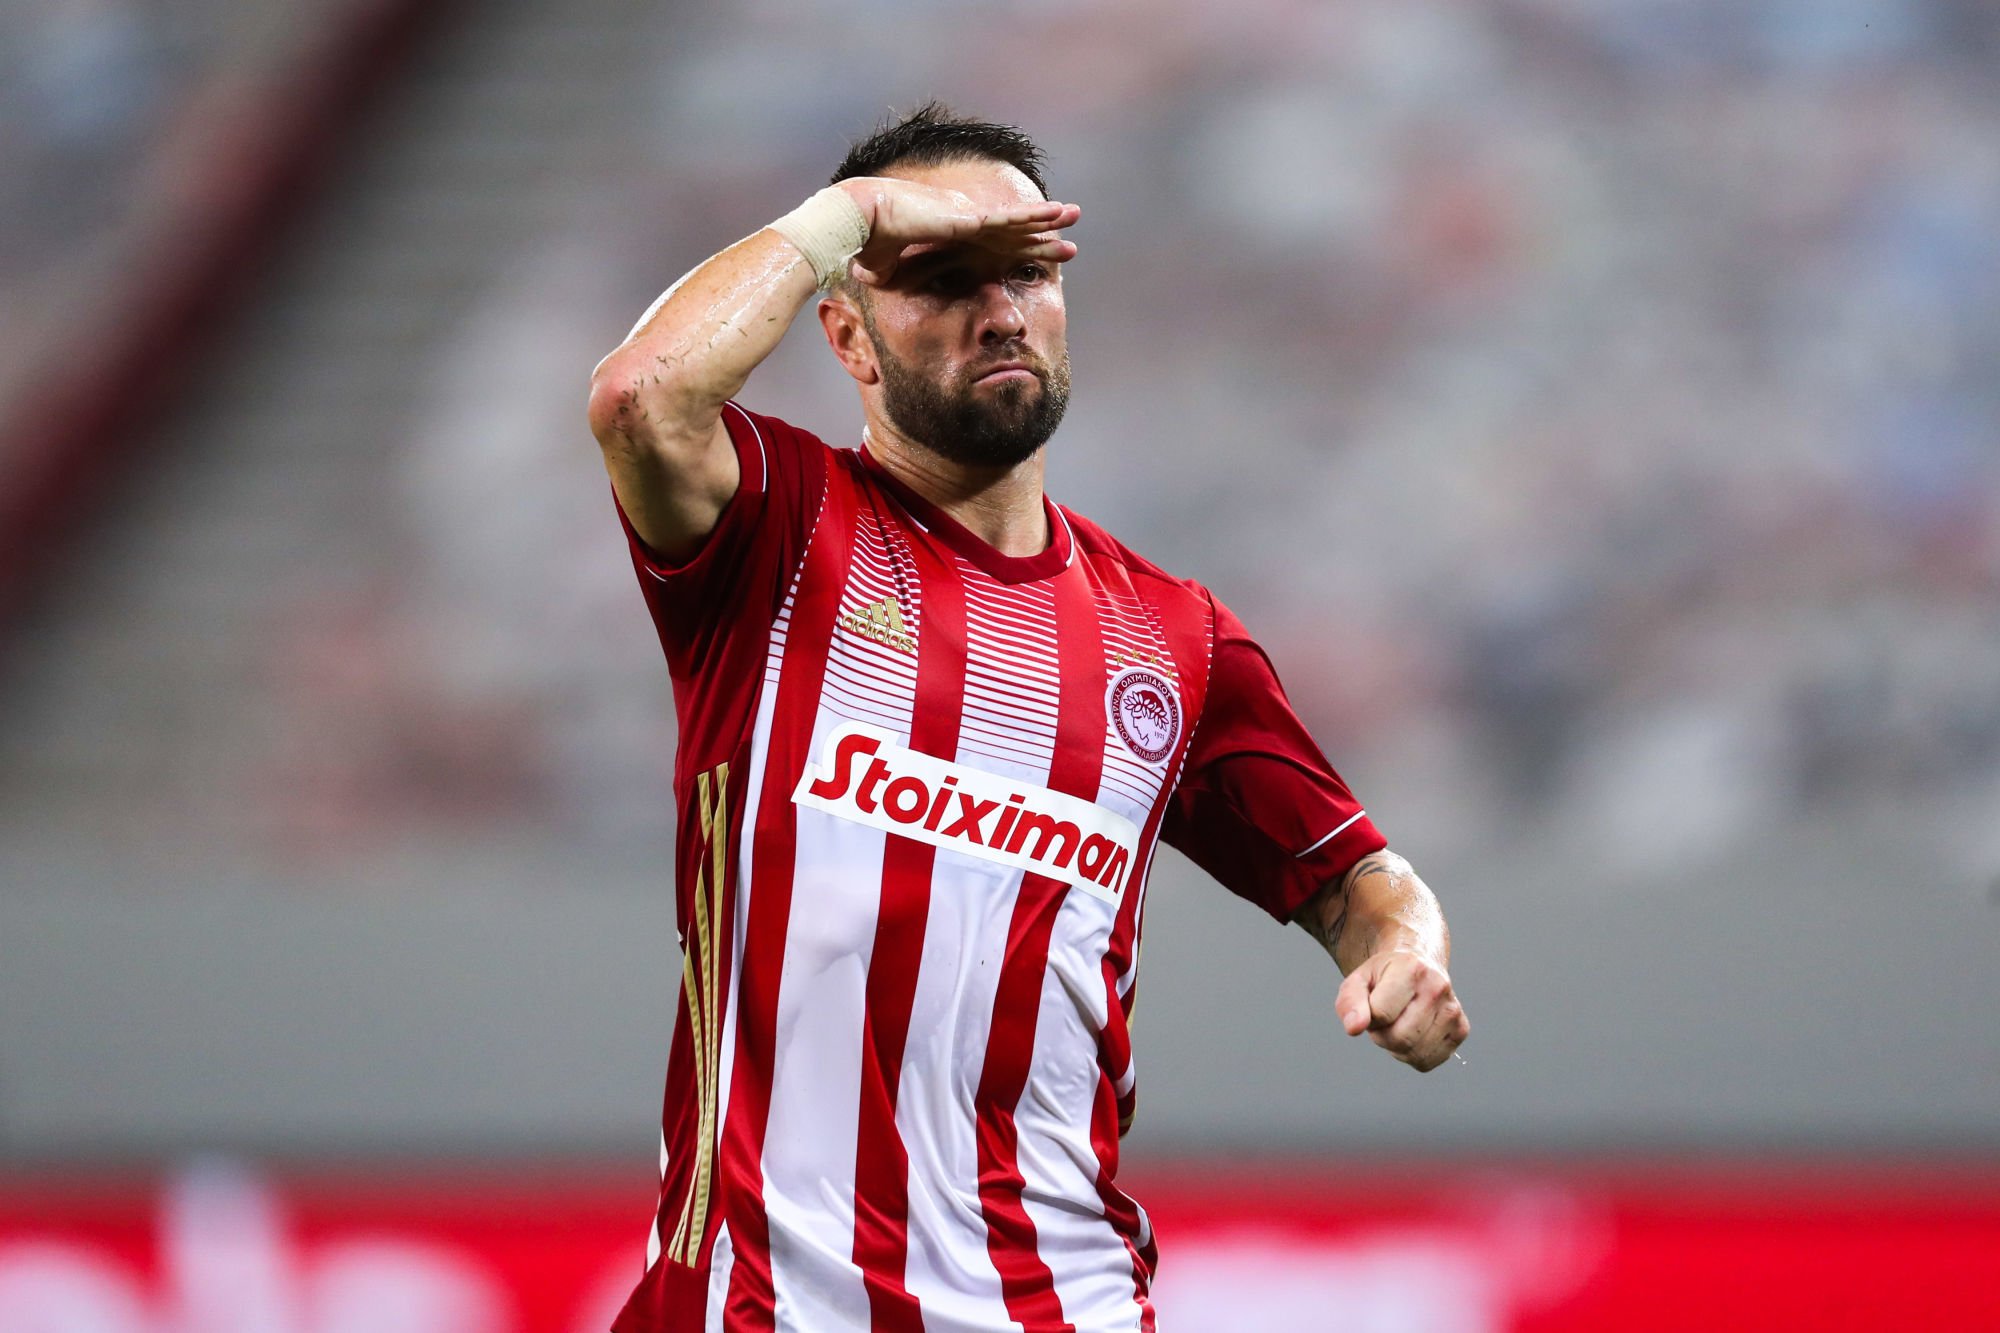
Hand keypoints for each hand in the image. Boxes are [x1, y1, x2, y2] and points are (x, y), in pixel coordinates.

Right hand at [836, 177, 1080, 286]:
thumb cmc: (866, 241)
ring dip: (1048, 220)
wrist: (856, 220)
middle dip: (1043, 236)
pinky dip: (1033, 217)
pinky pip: (1007, 219)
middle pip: (1012, 232)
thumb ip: (887, 276)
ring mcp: (968, 217)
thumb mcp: (883, 269)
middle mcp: (964, 222)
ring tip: (1075, 218)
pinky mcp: (966, 219)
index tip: (1039, 255)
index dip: (1017, 249)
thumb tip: (868, 285)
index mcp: (950, 234)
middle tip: (1070, 243)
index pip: (992, 244)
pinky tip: (1056, 215)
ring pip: (1017, 221)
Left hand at [1335, 949, 1468, 1071]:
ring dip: (1397, 1046)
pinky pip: (1427, 1061)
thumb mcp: (1358, 980)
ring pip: (1414, 1053)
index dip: (1368, 1017)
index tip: (1373, 1003)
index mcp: (1411, 968)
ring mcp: (1453, 1010)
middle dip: (1382, 1034)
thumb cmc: (1385, 976)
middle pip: (1399, 1038)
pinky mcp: (1461, 1030)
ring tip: (1400, 1021)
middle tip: (1385, 1016)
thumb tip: (1354, 1028)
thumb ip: (1349, 1002)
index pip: (1381, 1014)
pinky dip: (1413, 1054)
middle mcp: (1438, 987)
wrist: (1419, 965)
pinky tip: (1414, 1032)